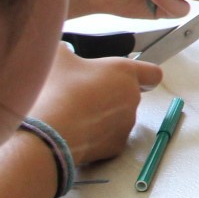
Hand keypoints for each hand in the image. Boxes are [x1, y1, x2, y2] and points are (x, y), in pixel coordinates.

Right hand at [29, 47, 161, 163]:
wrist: (46, 133)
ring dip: (102, 117)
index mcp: (124, 72)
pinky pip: (108, 140)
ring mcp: (126, 124)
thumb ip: (66, 50)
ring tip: (73, 117)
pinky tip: (74, 134)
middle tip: (82, 96)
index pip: (152, 73)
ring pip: (118, 119)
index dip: (143, 75)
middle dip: (110, 96)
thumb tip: (62, 51)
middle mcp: (132, 98)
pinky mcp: (115, 147)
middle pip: (128, 96)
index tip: (129, 78)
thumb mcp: (56, 57)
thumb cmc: (56, 89)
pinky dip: (95, 138)